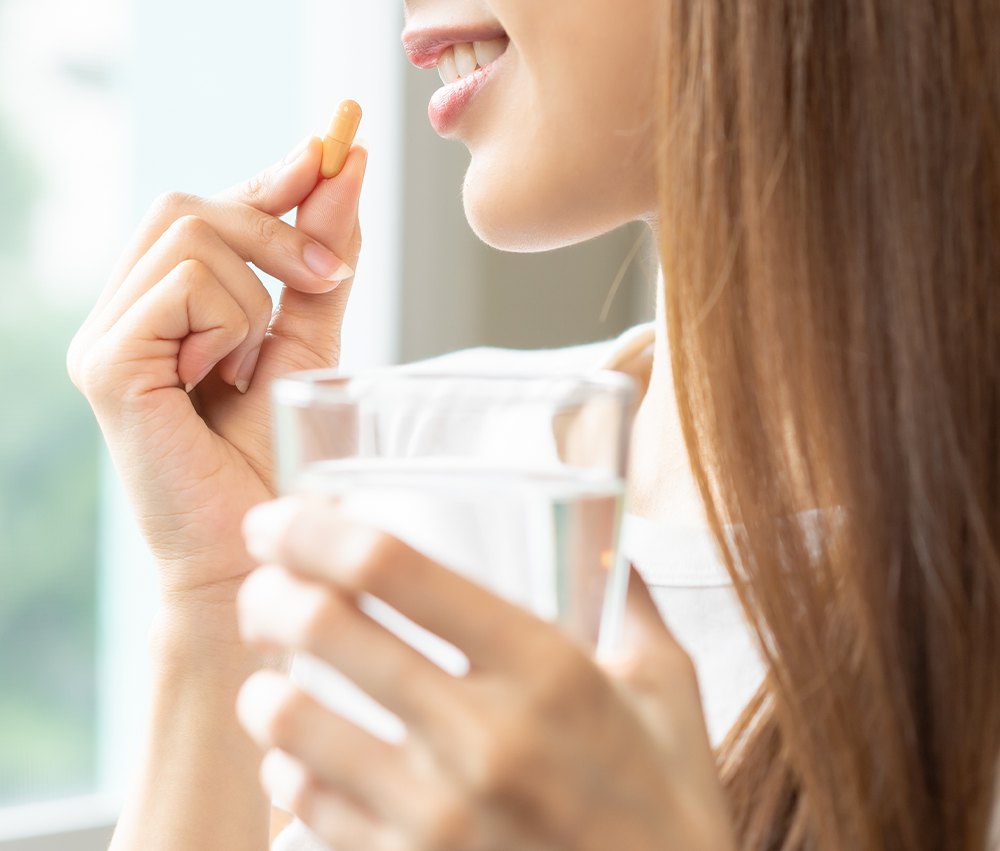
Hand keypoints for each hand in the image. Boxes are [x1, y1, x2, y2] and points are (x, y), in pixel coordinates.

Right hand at [68, 138, 366, 600]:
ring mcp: (106, 336)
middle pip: (190, 204)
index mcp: (165, 306)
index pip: (206, 210)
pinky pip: (181, 285)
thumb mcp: (308, 342)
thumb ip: (319, 264)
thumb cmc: (276, 458)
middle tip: (326, 276)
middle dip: (274, 221)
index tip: (331, 149)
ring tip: (249, 366)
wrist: (255, 549)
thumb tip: (343, 169)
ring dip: (254, 293)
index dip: (268, 177)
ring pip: (191, 234)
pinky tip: (223, 378)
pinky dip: (228, 322)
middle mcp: (124, 311)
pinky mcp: (106, 364)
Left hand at [235, 495, 735, 850]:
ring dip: (264, 686)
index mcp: (545, 665)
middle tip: (264, 586)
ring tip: (272, 673)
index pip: (394, 567)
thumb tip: (605, 538)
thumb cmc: (666, 802)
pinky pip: (306, 806)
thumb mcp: (666, 684)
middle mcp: (482, 736)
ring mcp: (438, 818)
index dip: (315, 528)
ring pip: (291, 721)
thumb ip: (628, 597)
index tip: (281, 516)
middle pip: (323, 629)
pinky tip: (302, 751)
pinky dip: (289, 765)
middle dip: (269, 592)